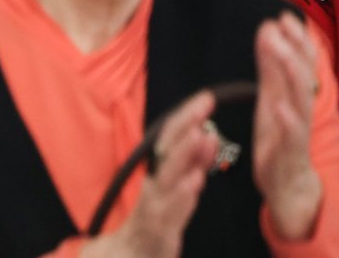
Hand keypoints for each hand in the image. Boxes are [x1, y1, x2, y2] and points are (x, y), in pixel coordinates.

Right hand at [85, 90, 219, 257]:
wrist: (132, 256)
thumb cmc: (156, 219)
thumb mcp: (173, 186)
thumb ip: (189, 163)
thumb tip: (205, 133)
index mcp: (160, 171)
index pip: (172, 137)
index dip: (188, 116)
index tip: (206, 96)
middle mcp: (156, 183)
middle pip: (169, 148)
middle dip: (187, 124)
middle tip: (205, 104)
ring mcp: (156, 205)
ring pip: (170, 176)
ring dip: (185, 154)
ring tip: (201, 135)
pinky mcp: (160, 229)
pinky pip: (172, 211)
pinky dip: (183, 195)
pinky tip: (196, 181)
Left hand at [250, 13, 323, 240]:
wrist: (288, 186)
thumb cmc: (280, 138)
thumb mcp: (270, 98)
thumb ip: (270, 66)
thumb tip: (268, 28)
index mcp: (293, 97)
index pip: (301, 64)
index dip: (295, 40)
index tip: (284, 15)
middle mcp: (299, 111)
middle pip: (303, 78)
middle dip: (294, 50)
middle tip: (281, 25)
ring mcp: (296, 134)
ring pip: (300, 103)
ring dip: (293, 77)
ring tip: (283, 54)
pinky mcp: (288, 155)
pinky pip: (291, 138)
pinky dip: (287, 122)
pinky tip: (279, 107)